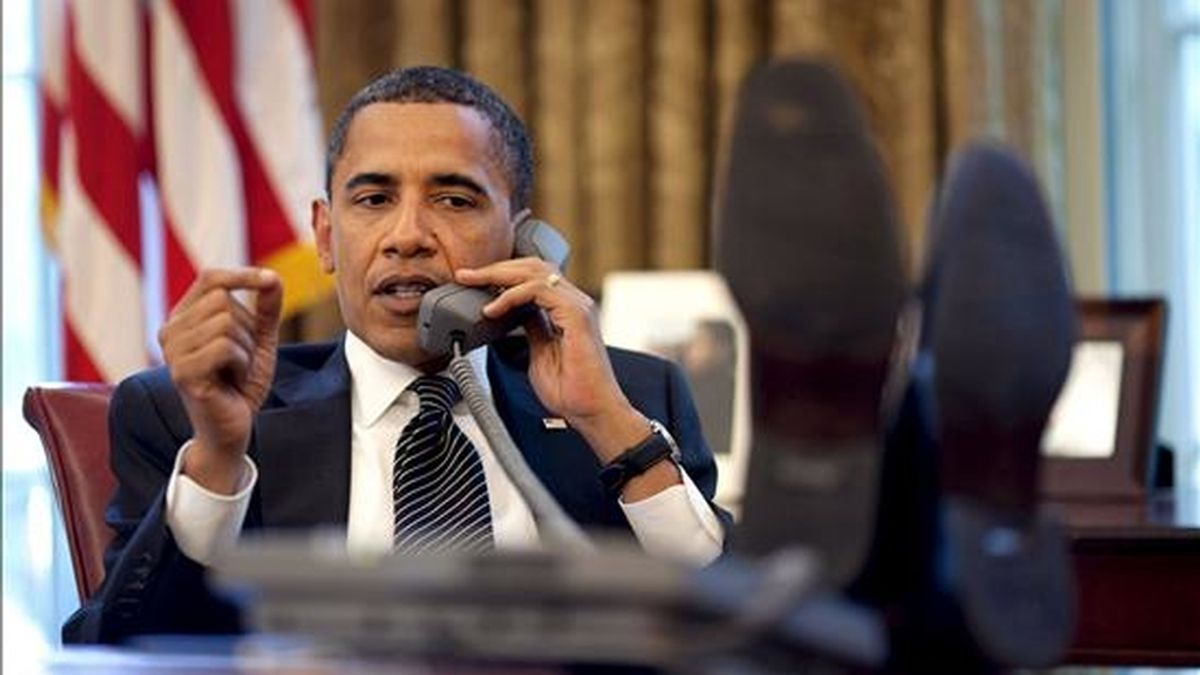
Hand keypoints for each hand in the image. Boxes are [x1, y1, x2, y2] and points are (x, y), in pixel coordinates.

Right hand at [158, 268, 282, 492]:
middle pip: (223, 301)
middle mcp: (170, 330)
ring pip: (226, 323)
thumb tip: (273, 276)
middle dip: (247, 328)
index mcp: (184, 317)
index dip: (242, 275)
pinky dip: (242, 364)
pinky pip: (225, 347)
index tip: (270, 280)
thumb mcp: (258, 340)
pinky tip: (233, 381)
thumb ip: (265, 309)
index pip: (211, 278)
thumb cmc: (241, 383)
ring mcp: (172, 352)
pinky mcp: (183, 372)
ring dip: (246, 350)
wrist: (232, 428)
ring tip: (236, 371)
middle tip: (242, 358)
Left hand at [454, 261, 646, 462]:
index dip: (503, 275)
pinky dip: (512, 295)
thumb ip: (531, 328)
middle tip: (466, 274)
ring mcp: (577, 306)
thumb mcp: (539, 351)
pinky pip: (539, 290)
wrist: (591, 411)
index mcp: (566, 309)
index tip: (474, 281)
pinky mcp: (576, 315)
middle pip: (532, 266)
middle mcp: (574, 302)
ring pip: (535, 272)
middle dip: (496, 268)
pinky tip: (494, 308)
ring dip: (499, 274)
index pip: (533, 277)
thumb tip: (513, 313)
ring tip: (475, 282)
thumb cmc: (571, 390)